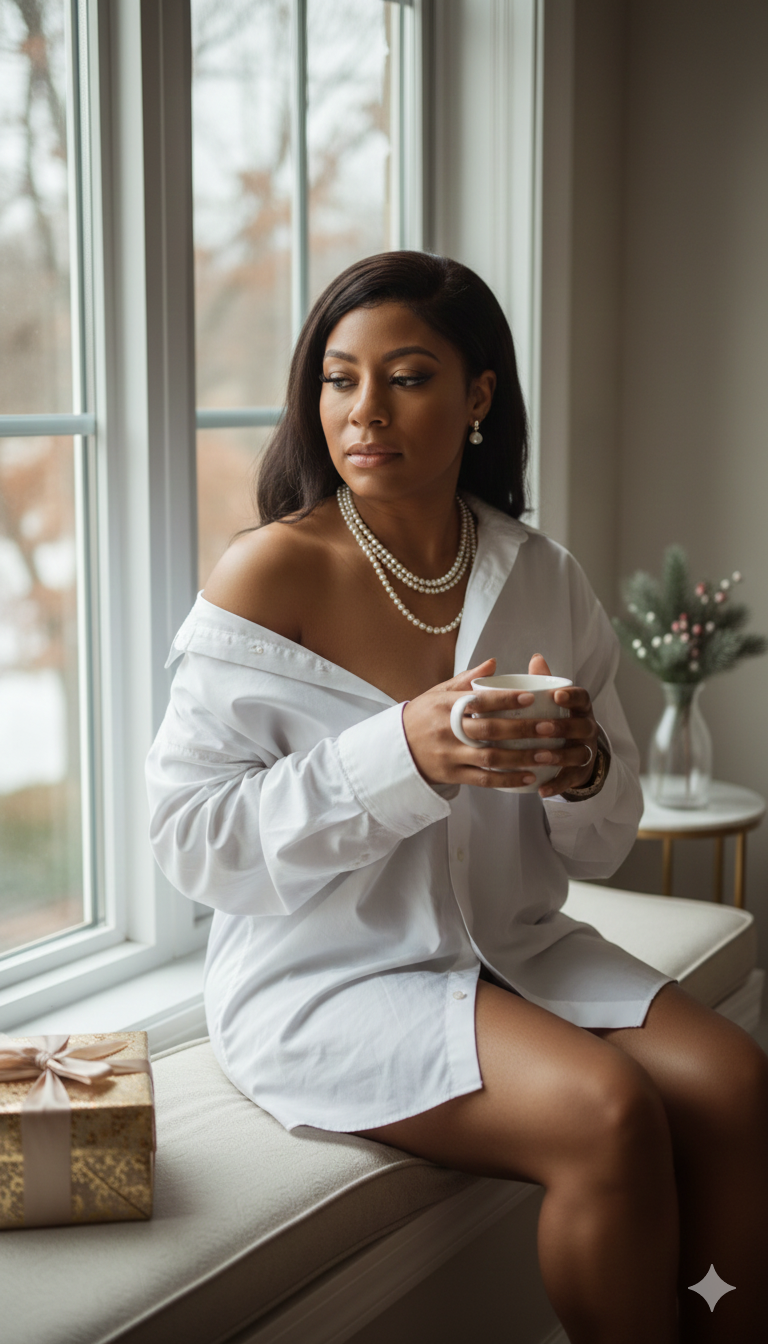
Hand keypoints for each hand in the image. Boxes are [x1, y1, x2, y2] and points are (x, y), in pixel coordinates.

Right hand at [402, 657, 556, 790]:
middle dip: (522, 730)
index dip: (505, 699)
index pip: (479, 701)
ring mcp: (450, 755)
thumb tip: (493, 663)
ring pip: (490, 758)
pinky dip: (507, 779)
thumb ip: (466, 680)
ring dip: (521, 757)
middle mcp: (447, 731)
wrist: (396, 750)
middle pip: (490, 731)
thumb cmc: (422, 716)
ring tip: (546, 754)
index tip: (530, 698)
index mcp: (445, 706)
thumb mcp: (438, 693)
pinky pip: (484, 780)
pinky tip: (528, 776)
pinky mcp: (453, 775)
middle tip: (548, 727)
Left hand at [526, 654, 598, 797]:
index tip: (557, 695)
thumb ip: (545, 682)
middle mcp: (587, 729)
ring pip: (578, 754)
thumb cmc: (559, 719)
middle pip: (582, 727)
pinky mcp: (579, 773)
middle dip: (563, 727)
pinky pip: (570, 779)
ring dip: (559, 756)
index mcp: (580, 709)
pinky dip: (556, 785)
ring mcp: (585, 751)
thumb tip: (536, 658)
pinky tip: (541, 790)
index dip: (572, 697)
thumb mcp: (554, 702)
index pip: (583, 698)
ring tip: (539, 757)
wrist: (576, 754)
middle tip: (541, 728)